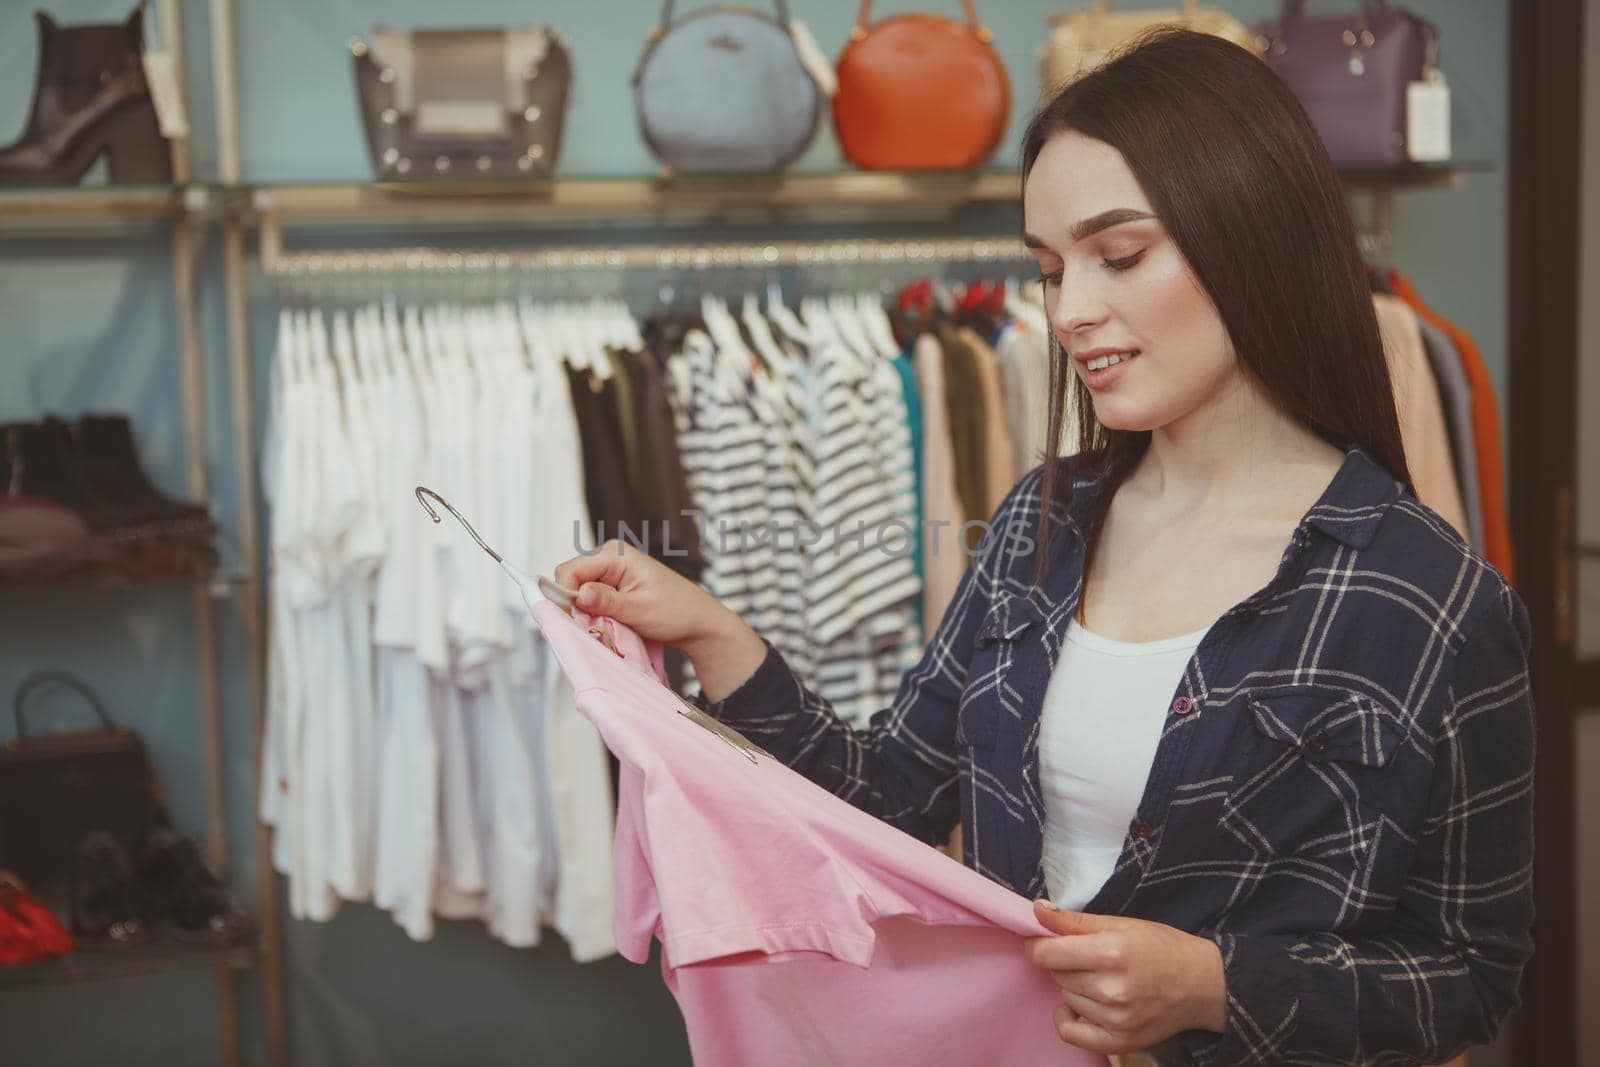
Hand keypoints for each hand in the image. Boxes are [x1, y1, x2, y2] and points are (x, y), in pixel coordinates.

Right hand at [552, 540, 766, 700]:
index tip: (573, 620)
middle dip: (574, 605)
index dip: (565, 595)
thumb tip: (578, 595)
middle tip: (591, 627)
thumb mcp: (640, 609)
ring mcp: (610, 573)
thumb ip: (606, 602)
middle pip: (570, 580)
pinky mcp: (611, 588)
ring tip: (607, 626)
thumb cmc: (677, 611)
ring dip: (585, 613)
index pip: (570, 570)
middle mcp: (609, 558)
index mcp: (615, 554)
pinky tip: (609, 625)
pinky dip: (593, 615)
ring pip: (577, 593)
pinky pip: (589, 600)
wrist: (697, 622)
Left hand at [1024, 899, 1226, 1053]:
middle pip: (1056, 974)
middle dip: (1063, 963)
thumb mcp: (1121, 923)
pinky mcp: (1120, 1041)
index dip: (1037, 944)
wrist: (1202, 985)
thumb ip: (1074, 920)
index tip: (1042, 940)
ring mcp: (1116, 1019)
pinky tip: (1080, 1006)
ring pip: (1065, 998)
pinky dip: (1068, 1018)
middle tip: (1088, 957)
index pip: (1047, 953)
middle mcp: (1112, 990)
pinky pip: (1071, 1033)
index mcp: (1111, 953)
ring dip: (1073, 987)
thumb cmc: (1161, 947)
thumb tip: (1036, 910)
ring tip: (1101, 978)